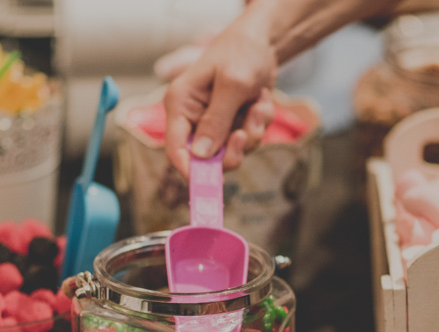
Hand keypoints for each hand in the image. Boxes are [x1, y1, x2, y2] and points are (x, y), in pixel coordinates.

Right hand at [163, 20, 276, 177]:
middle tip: (246, 133)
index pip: (175, 148)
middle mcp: (193, 118)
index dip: (190, 169)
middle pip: (206, 158)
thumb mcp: (232, 85)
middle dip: (233, 149)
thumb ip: (216, 120)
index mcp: (180, 104)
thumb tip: (200, 155)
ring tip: (258, 104)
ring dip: (252, 132)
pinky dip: (259, 124)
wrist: (263, 41)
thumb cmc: (241, 53)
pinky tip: (261, 101)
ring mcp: (214, 123)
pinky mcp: (232, 125)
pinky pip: (247, 141)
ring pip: (232, 152)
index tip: (210, 182)